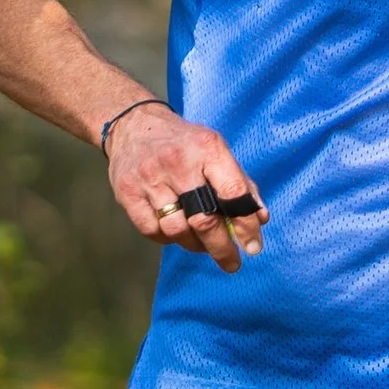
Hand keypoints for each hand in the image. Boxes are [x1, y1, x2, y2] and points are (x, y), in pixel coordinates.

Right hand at [103, 106, 265, 274]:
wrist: (134, 125)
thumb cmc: (185, 144)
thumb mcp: (216, 150)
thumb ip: (240, 184)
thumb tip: (260, 219)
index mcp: (207, 148)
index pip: (233, 193)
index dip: (246, 225)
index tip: (253, 247)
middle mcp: (178, 162)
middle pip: (204, 220)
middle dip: (222, 248)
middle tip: (232, 262)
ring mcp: (150, 178)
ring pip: (177, 230)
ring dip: (195, 245)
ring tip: (202, 245)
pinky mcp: (127, 192)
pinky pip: (152, 231)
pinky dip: (168, 239)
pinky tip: (175, 232)